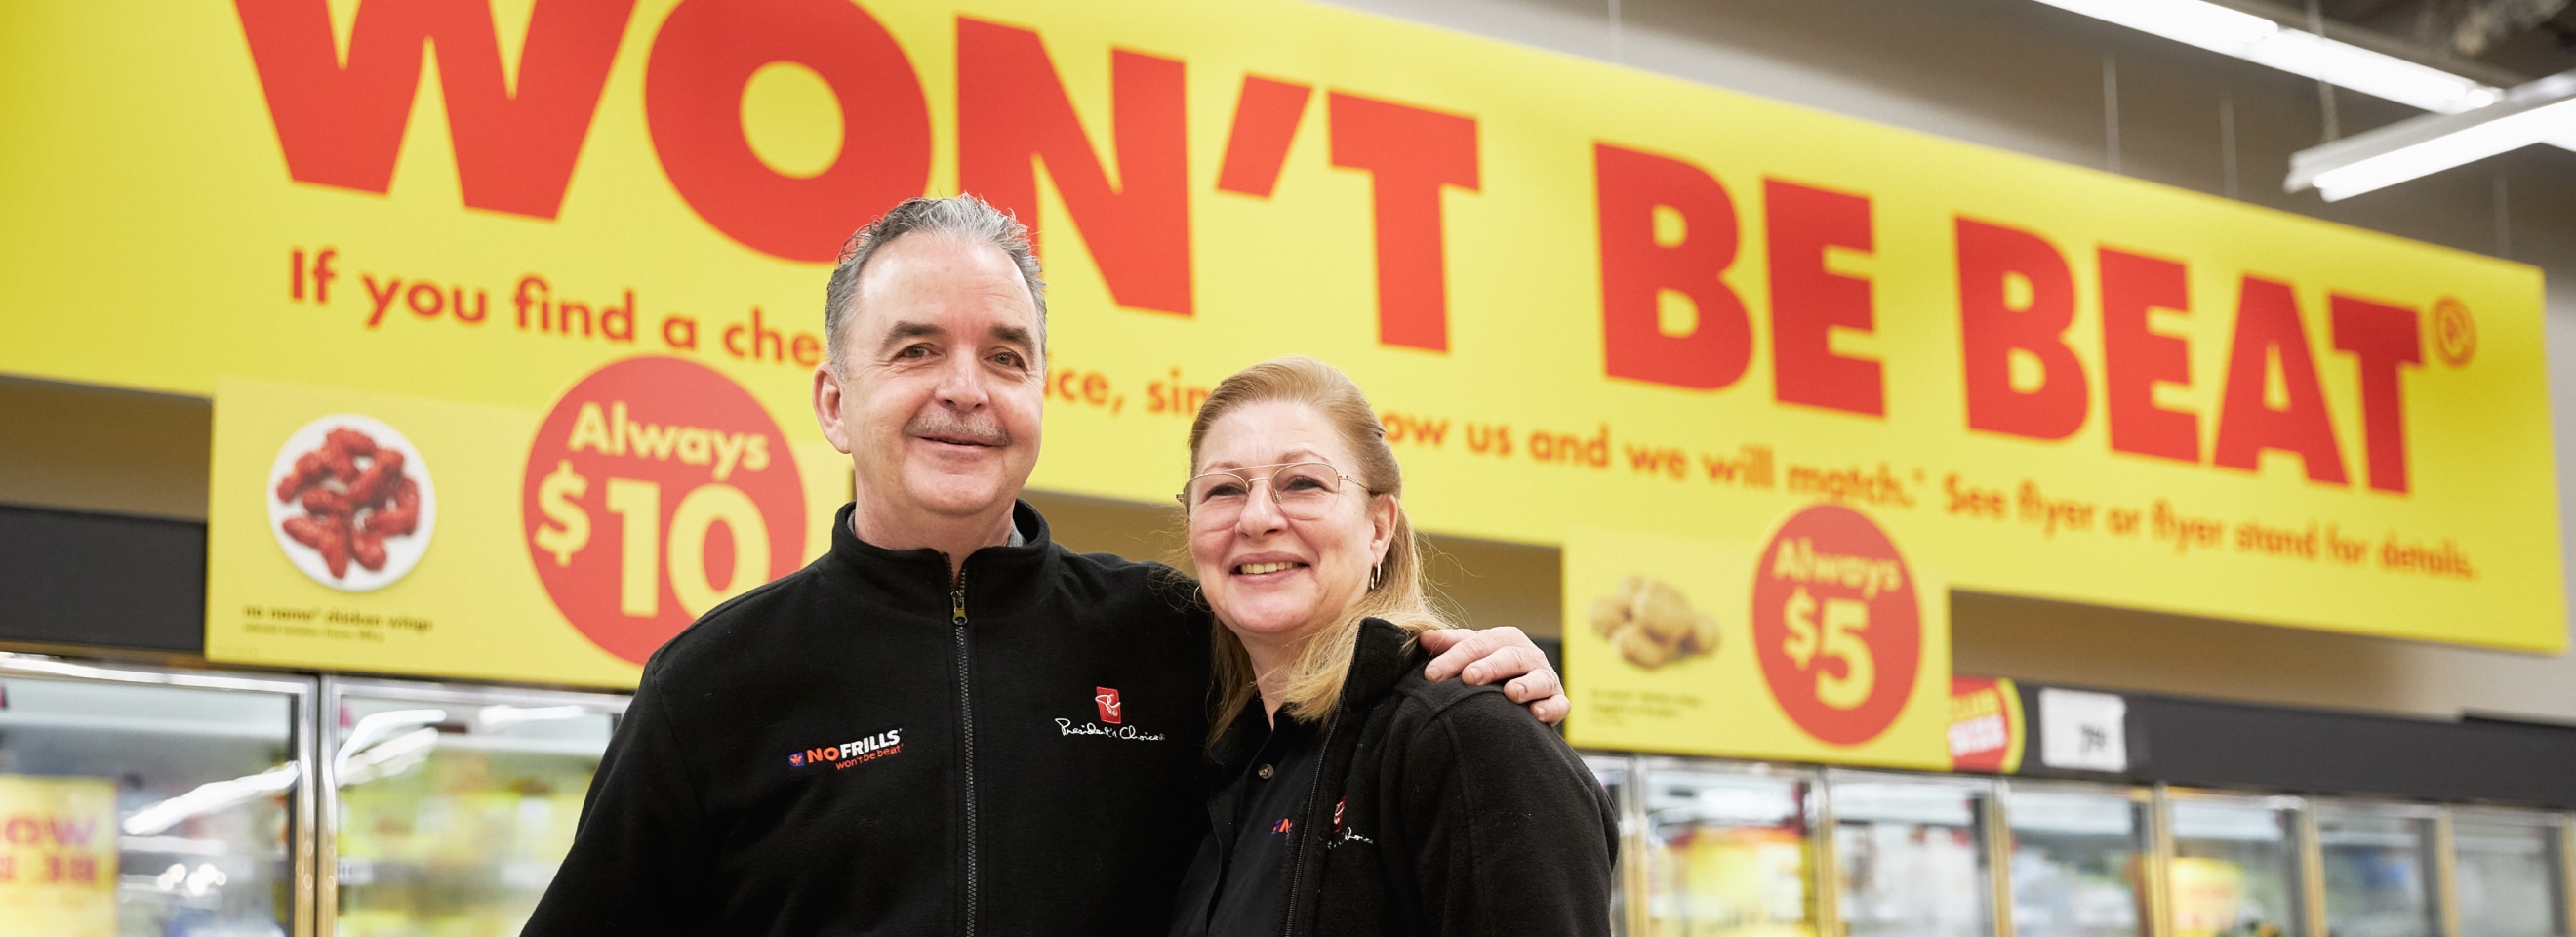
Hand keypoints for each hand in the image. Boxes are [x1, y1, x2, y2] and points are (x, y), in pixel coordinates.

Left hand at [1418, 626, 1568, 723]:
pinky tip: (1537, 714)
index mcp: (1504, 639)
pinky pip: (1559, 704)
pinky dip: (1551, 708)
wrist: (1523, 696)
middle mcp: (1527, 655)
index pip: (1477, 644)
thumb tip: (1423, 638)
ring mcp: (1545, 677)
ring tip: (1510, 693)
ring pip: (1539, 678)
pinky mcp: (1558, 701)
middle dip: (1489, 666)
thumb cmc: (1491, 672)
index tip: (1431, 675)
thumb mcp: (1471, 655)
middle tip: (1468, 678)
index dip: (1454, 658)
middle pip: (1508, 656)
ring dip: (1526, 685)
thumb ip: (1451, 646)